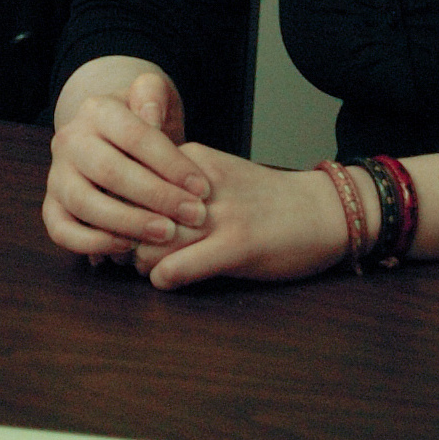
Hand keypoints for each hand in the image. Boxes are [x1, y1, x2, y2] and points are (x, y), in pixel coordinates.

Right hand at [44, 66, 211, 256]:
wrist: (112, 135)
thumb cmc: (143, 120)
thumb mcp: (152, 94)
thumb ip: (153, 94)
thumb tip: (150, 118)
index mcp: (96, 110)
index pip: (135, 137)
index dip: (171, 165)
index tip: (203, 188)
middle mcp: (70, 140)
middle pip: (109, 171)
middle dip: (156, 197)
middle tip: (193, 215)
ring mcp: (57, 174)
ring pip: (84, 203)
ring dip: (128, 223)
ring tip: (165, 233)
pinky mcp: (52, 206)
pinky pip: (61, 230)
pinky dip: (91, 244)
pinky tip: (128, 247)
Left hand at [130, 146, 353, 288]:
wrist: (324, 210)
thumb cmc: (265, 200)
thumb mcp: (213, 178)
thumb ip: (173, 188)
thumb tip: (123, 212)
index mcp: (190, 160)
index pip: (129, 182)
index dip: (115, 211)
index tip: (115, 229)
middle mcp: (198, 183)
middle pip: (134, 213)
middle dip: (123, 240)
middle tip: (124, 256)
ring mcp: (219, 214)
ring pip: (150, 241)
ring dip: (140, 262)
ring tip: (149, 268)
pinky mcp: (237, 245)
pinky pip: (178, 267)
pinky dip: (164, 278)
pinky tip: (168, 280)